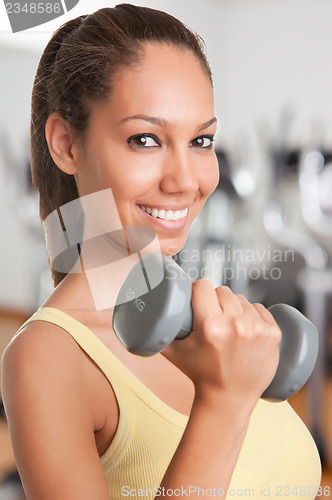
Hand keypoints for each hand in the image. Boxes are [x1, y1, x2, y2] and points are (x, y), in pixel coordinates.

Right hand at [162, 280, 280, 406]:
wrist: (229, 399)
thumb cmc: (199, 373)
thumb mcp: (173, 352)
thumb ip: (158, 331)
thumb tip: (145, 310)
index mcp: (210, 327)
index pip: (203, 286)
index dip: (198, 290)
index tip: (197, 297)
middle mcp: (235, 325)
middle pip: (223, 291)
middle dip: (216, 300)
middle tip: (213, 315)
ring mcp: (257, 329)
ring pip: (242, 299)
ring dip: (235, 307)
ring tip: (229, 324)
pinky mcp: (273, 333)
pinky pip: (260, 308)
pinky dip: (253, 314)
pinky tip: (247, 327)